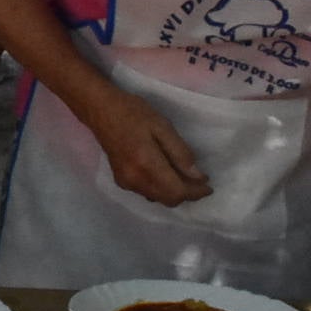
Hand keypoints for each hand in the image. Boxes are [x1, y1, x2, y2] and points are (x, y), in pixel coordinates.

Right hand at [80, 81, 212, 205]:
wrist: (101, 111)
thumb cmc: (133, 113)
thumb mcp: (162, 126)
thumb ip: (180, 153)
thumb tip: (198, 176)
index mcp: (147, 164)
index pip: (177, 191)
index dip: (196, 192)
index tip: (209, 186)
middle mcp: (136, 179)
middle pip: (169, 199)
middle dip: (187, 194)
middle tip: (200, 182)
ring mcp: (126, 183)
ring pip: (158, 198)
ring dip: (174, 192)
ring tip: (186, 177)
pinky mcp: (121, 181)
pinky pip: (147, 193)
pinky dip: (161, 189)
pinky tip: (166, 175)